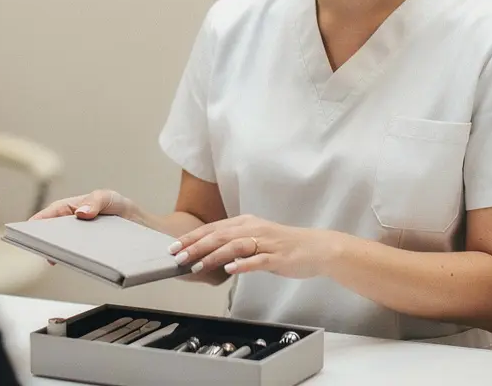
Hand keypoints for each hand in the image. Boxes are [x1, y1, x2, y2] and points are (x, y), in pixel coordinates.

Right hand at [30, 189, 138, 264]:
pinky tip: (82, 264)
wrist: (143, 225)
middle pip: (56, 233)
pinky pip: (82, 258)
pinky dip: (79, 260)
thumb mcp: (108, 197)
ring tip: (60, 257)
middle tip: (43, 247)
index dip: (39, 221)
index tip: (29, 229)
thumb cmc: (121, 207)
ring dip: (63, 252)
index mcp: (73, 207)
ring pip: (67, 247)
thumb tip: (82, 213)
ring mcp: (82, 240)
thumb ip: (95, 201)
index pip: (52, 213)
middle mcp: (74, 225)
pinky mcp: (91, 253)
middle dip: (47, 240)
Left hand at [168, 214, 338, 279]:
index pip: (213, 228)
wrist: (317, 248)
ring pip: (235, 246)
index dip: (192, 237)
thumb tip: (210, 253)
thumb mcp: (256, 238)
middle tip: (178, 257)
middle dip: (196, 246)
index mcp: (247, 222)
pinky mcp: (277, 257)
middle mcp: (254, 228)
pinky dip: (243, 264)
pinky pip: (258, 260)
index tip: (174, 246)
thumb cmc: (285, 245)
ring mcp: (266, 242)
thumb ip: (235, 243)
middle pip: (220, 235)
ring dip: (214, 256)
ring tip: (198, 266)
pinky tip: (230, 269)